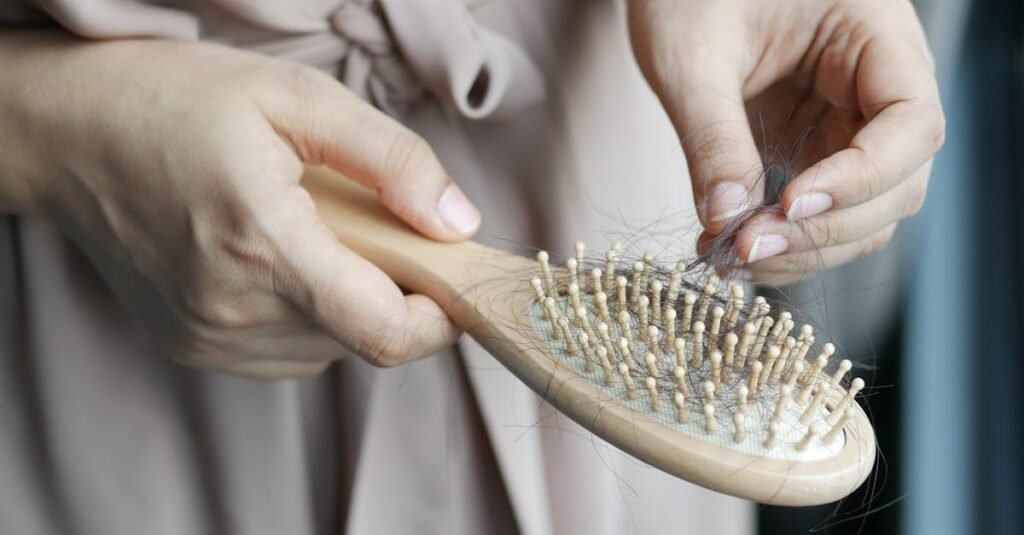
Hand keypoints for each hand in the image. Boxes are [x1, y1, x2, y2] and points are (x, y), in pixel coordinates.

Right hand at [7, 36, 480, 377]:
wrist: (65, 133)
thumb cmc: (175, 102)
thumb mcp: (297, 99)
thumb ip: (392, 161)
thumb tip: (458, 223)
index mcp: (265, 246)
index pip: (388, 333)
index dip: (442, 319)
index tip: (455, 278)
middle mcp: (234, 310)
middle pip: (365, 338)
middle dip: (394, 290)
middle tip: (371, 223)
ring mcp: (208, 338)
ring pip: (329, 349)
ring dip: (349, 301)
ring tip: (314, 232)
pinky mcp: (193, 346)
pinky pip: (287, 350)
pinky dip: (308, 313)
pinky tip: (279, 257)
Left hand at [629, 0, 943, 284]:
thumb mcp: (693, 56)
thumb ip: (712, 135)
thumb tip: (726, 219)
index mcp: (873, 34)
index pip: (910, 122)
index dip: (861, 177)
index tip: (790, 204)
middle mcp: (876, 84)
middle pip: (896, 183)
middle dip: (822, 228)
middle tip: (745, 249)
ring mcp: (848, 122)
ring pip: (862, 212)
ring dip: (803, 248)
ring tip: (726, 259)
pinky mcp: (814, 148)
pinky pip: (819, 211)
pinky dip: (781, 239)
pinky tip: (727, 250)